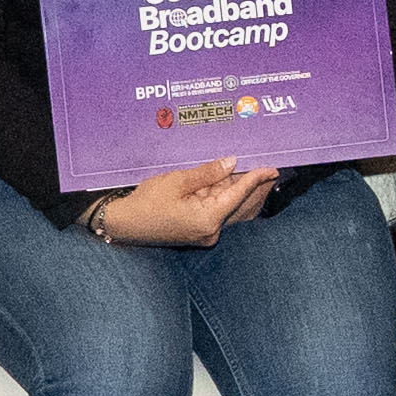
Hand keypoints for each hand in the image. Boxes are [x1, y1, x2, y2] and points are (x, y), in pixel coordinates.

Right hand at [92, 160, 274, 247]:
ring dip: (242, 191)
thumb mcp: (177, 181)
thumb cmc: (146, 203)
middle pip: (241, 205)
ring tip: (256, 174)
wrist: (125, 223)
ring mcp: (206, 232)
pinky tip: (232, 183)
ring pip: (232, 209)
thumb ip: (208, 173)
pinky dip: (228, 198)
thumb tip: (232, 162)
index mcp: (208, 219)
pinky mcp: (199, 230)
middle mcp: (211, 230)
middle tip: (270, 169)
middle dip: (255, 186)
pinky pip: (221, 212)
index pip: (238, 194)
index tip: (271, 168)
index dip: (255, 179)